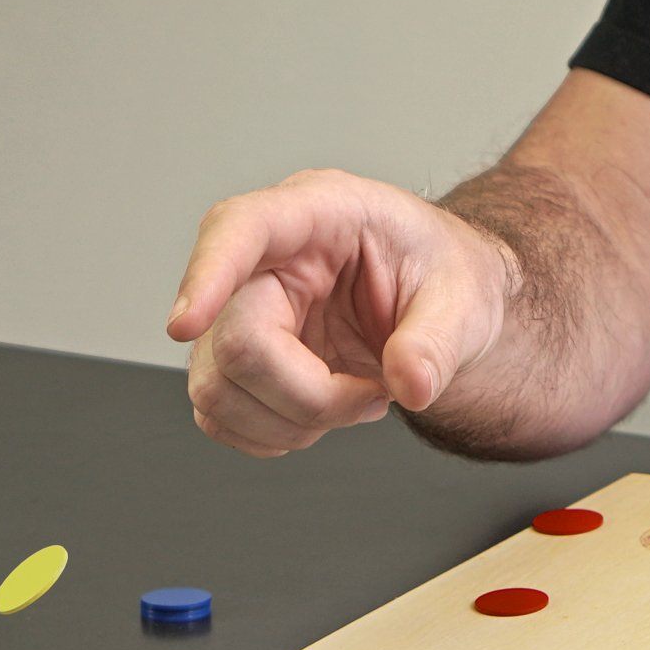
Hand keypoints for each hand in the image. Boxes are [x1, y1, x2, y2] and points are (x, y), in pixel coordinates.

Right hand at [166, 168, 514, 456]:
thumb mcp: (465, 299)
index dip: (205, 275)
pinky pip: (216, 415)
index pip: (240, 229)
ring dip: (289, 422)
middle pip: (233, 341)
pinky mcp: (232, 362)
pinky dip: (268, 435)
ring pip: (216, 388)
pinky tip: (317, 416)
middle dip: (306, 395)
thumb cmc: (442, 278)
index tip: (184, 324)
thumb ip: (437, 340)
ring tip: (353, 403)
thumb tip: (411, 383)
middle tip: (372, 398)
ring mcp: (240, 313)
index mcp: (318, 214)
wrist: (439, 307)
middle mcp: (266, 260)